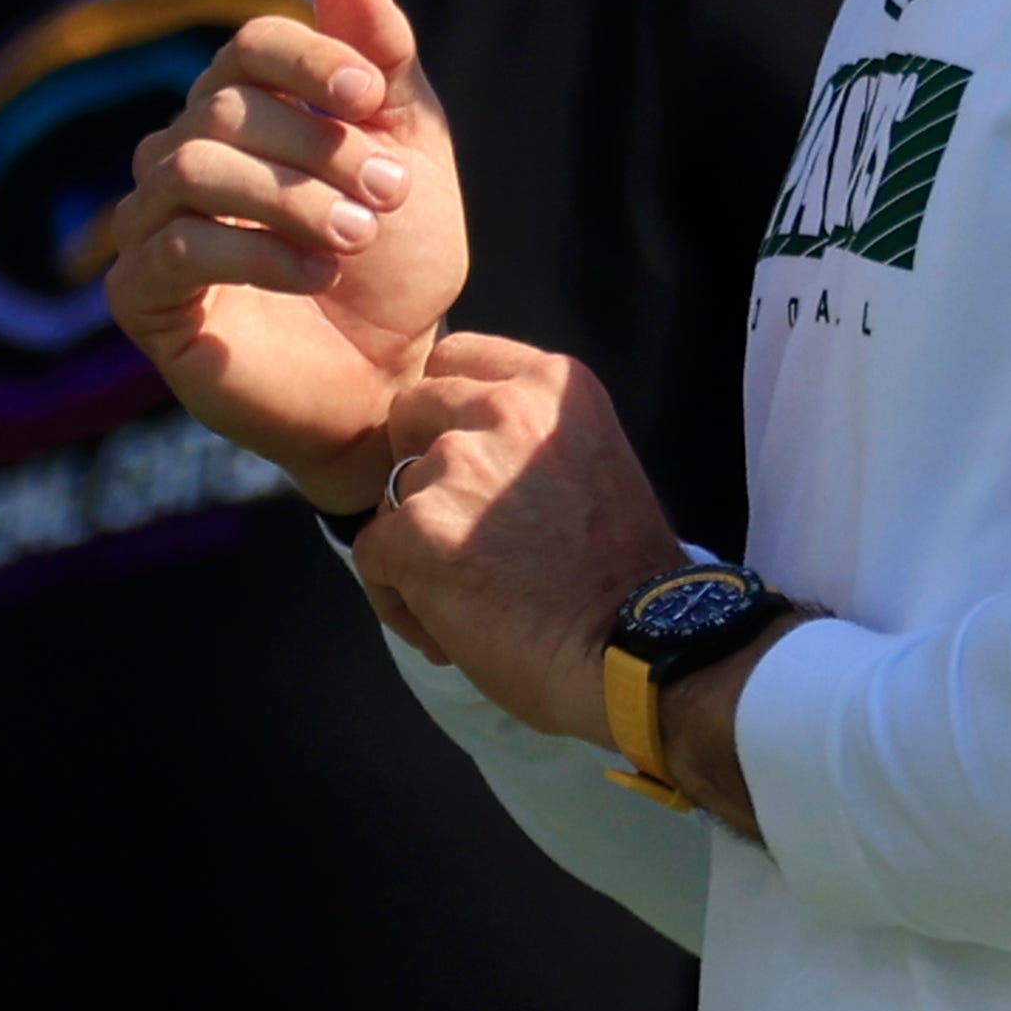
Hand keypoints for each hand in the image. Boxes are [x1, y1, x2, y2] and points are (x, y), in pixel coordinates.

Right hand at [98, 0, 469, 505]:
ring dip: (290, 197)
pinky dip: (255, 253)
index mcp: (244, 114)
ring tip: (357, 237)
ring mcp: (153, 227)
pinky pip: (175, 249)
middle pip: (222, 109)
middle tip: (390, 193)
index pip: (247, 47)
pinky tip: (318, 275)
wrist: (391, 381)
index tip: (372, 97)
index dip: (308, 58)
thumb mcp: (412, 154)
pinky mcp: (143, 300)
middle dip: (318, 145)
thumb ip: (384, 64)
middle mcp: (184, 158)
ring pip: (190, 169)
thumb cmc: (397, 269)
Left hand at [356, 334, 687, 745]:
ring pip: (391, 494)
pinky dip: (396, 597)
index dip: (444, 410)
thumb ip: (528, 438)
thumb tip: (460, 445)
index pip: (455, 358)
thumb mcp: (593, 463)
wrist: (639, 652)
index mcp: (553, 386)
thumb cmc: (623, 578)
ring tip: (463, 598)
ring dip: (412, 546)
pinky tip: (445, 631)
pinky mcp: (419, 530)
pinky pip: (371, 556)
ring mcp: (457, 467)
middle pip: (409, 411)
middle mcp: (503, 409)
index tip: (464, 457)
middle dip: (416, 464)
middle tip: (454, 527)